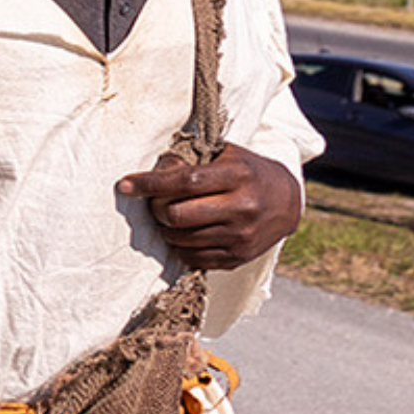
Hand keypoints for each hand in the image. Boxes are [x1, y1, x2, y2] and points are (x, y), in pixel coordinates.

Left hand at [120, 145, 303, 269]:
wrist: (288, 202)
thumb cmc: (248, 172)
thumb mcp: (228, 155)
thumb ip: (194, 159)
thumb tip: (157, 169)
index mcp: (239, 176)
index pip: (185, 181)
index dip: (150, 183)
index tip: (125, 185)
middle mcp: (242, 207)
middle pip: (178, 214)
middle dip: (157, 208)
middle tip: (156, 202)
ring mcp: (241, 236)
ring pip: (180, 238)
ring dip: (166, 228)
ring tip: (173, 216)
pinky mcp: (238, 257)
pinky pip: (192, 257)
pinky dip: (180, 246)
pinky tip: (186, 232)